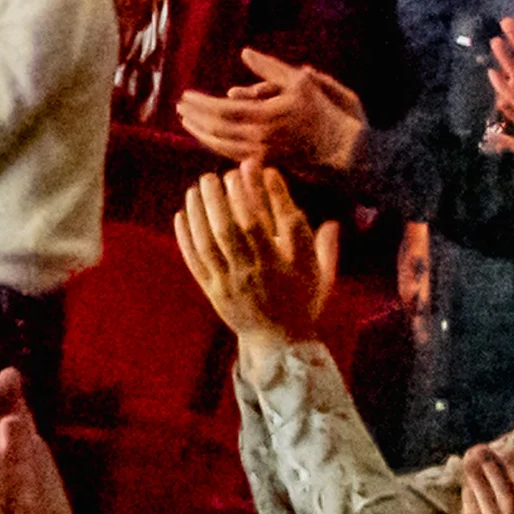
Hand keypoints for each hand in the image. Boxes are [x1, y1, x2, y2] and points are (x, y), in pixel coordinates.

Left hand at [172, 160, 342, 353]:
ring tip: (197, 187)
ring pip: (210, 242)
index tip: (260, 169)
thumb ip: (325, 248)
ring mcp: (230, 283)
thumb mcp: (321, 277)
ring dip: (200, 211)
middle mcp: (255, 273)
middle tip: (216, 174)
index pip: (272, 225)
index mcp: (284, 267)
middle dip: (222, 198)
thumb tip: (332, 221)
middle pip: (234, 230)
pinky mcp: (212, 291)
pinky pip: (194, 260)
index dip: (265, 195)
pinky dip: (185, 236)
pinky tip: (182, 214)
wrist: (279, 344)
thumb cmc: (302, 303)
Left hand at [175, 47, 369, 174]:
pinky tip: (210, 139)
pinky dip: (218, 146)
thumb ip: (270, 68)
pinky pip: (235, 156)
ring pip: (222, 146)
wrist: (346, 151)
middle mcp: (260, 138)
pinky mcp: (268, 164)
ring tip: (188, 123)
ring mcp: (263, 154)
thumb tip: (245, 52)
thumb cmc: (324, 113)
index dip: (200, 105)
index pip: (221, 111)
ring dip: (201, 134)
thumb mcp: (301, 82)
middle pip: (216, 130)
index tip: (185, 96)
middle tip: (179, 109)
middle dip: (195, 118)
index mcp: (266, 116)